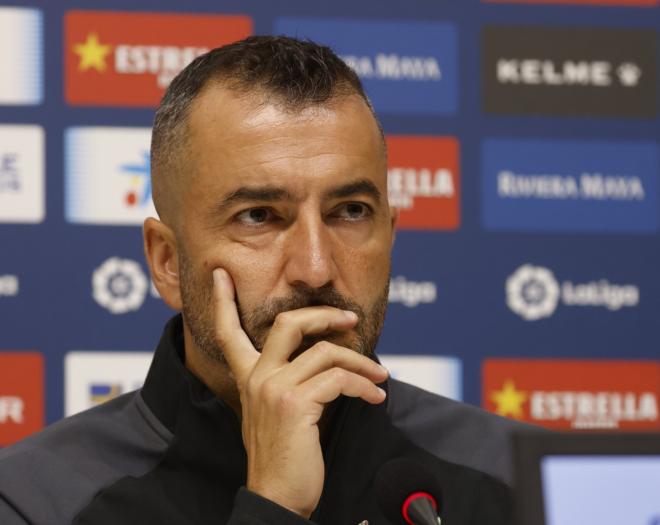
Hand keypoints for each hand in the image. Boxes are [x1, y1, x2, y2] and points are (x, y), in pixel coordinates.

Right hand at [212, 268, 387, 517]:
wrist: (277, 498)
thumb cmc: (283, 456)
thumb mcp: (274, 412)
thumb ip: (287, 382)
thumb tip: (325, 361)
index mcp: (249, 378)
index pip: (228, 332)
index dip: (224, 300)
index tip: (221, 275)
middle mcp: (257, 377)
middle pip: (289, 322)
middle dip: (324, 314)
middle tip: (349, 317)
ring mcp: (274, 388)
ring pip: (327, 352)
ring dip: (361, 363)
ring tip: (379, 377)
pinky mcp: (296, 404)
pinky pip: (339, 379)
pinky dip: (363, 386)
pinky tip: (374, 397)